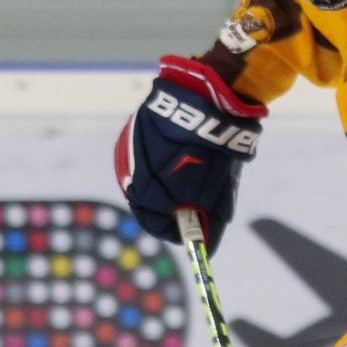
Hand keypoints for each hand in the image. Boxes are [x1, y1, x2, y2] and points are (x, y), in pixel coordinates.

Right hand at [114, 56, 265, 250]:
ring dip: (164, 184)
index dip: (175, 230)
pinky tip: (176, 156)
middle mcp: (130, 171)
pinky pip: (142, 158)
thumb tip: (206, 250)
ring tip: (189, 174)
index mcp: (148, 190)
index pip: (155, 223)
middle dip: (169, 207)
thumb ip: (210, 224)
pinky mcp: (132, 130)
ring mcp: (128, 150)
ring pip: (142, 180)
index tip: (192, 233)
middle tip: (193, 205)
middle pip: (145, 203)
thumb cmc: (214, 148)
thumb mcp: (218, 192)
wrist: (207, 96)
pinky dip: (158, 164)